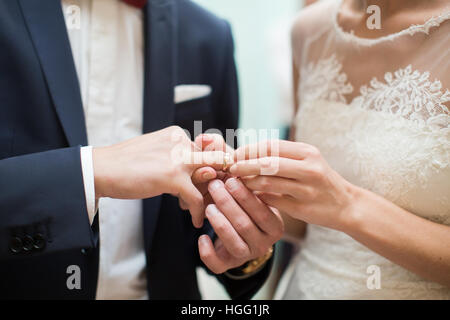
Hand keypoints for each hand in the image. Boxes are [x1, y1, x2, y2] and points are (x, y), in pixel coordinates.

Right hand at [92, 126, 224, 227]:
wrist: (101, 170)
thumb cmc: (125, 165)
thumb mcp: (156, 154)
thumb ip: (177, 160)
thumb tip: (199, 175)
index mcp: (177, 134)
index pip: (206, 150)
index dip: (209, 167)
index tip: (205, 184)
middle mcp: (181, 142)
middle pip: (214, 161)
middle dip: (214, 181)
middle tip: (209, 196)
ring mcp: (178, 158)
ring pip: (210, 178)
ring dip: (207, 196)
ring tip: (196, 208)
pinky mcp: (173, 177)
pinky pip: (196, 198)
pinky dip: (198, 211)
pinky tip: (196, 221)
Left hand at [199, 177, 283, 273]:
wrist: (247, 236)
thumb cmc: (251, 209)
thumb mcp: (256, 196)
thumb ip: (248, 182)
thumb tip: (232, 163)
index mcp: (275, 227)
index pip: (262, 213)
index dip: (245, 196)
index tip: (231, 179)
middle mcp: (263, 244)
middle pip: (245, 225)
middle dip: (227, 204)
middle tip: (214, 186)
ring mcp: (246, 256)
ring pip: (232, 243)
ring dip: (219, 223)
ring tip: (208, 206)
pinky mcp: (229, 265)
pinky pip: (217, 265)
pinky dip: (207, 252)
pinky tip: (202, 237)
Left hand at [230, 140, 355, 230]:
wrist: (345, 205)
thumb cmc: (318, 180)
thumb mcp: (305, 161)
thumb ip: (281, 156)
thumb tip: (246, 153)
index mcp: (307, 152)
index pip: (271, 146)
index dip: (250, 149)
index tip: (235, 154)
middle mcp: (309, 168)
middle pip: (268, 162)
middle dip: (245, 165)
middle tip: (231, 168)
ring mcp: (307, 189)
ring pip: (268, 182)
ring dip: (249, 182)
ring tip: (238, 182)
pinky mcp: (302, 207)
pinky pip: (272, 200)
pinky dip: (258, 197)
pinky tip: (251, 196)